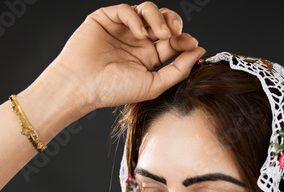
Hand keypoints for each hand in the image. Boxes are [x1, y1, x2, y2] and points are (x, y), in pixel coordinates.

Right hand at [51, 2, 205, 112]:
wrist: (83, 86)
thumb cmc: (114, 90)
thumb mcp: (154, 85)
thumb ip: (178, 70)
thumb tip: (199, 52)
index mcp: (147, 59)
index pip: (171, 43)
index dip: (184, 40)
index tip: (193, 44)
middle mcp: (136, 42)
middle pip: (162, 22)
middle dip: (174, 23)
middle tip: (177, 33)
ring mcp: (122, 29)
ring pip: (147, 11)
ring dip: (158, 19)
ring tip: (160, 34)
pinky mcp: (106, 19)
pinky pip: (127, 10)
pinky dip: (136, 18)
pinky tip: (139, 34)